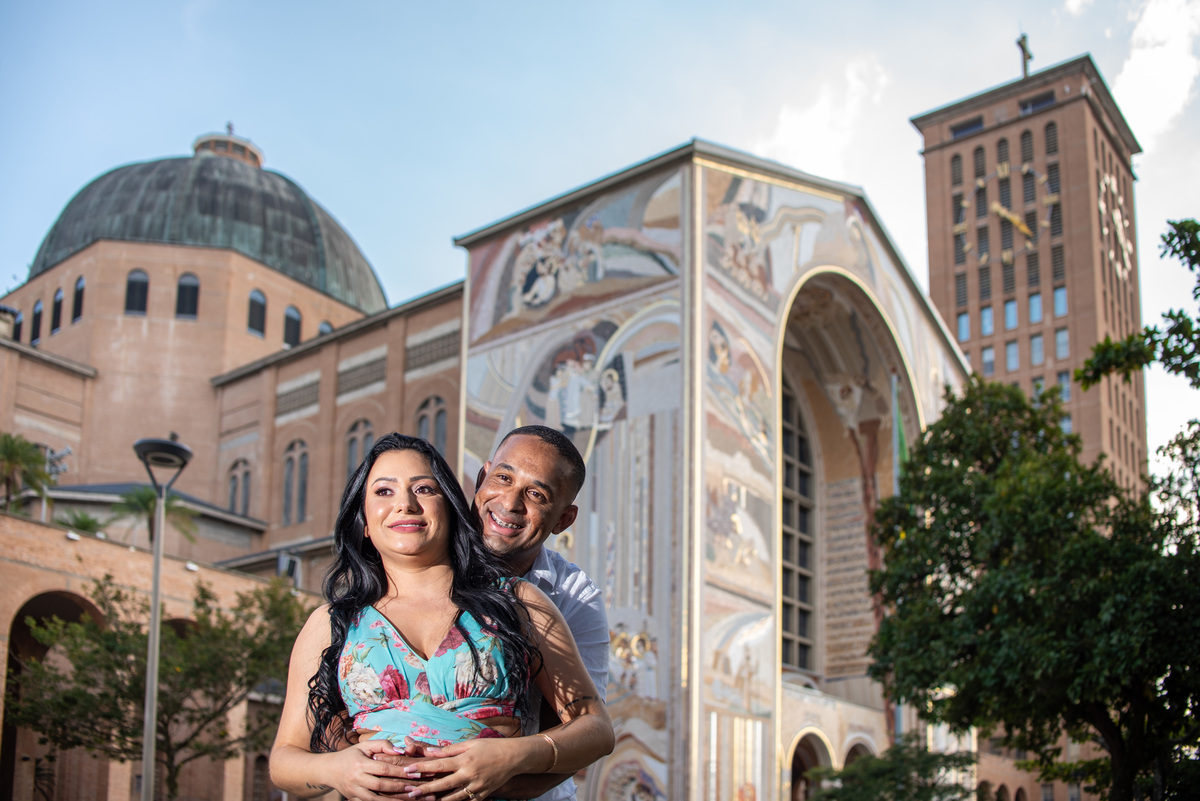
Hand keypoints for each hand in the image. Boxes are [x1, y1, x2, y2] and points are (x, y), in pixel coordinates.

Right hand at [323, 738, 423, 800]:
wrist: (329, 770)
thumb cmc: (351, 755)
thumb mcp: (364, 746)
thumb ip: (383, 744)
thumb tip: (400, 751)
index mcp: (360, 764)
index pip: (383, 769)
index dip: (400, 771)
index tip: (415, 772)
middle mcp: (356, 779)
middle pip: (381, 786)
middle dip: (399, 788)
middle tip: (416, 788)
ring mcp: (354, 792)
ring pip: (376, 799)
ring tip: (410, 799)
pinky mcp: (353, 800)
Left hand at [401, 738, 544, 800]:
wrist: (514, 757)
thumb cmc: (491, 747)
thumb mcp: (470, 743)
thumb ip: (450, 749)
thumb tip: (430, 751)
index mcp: (465, 759)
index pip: (439, 764)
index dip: (422, 768)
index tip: (408, 770)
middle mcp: (469, 774)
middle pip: (442, 784)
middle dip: (424, 789)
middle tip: (409, 793)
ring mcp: (476, 787)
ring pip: (453, 798)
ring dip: (437, 800)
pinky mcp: (483, 795)